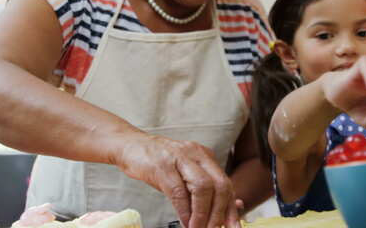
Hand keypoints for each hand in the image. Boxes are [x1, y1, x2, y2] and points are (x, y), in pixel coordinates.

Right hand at [114, 133, 239, 227]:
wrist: (130, 146)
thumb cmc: (158, 164)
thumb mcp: (184, 173)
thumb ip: (201, 189)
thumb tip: (223, 211)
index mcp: (205, 156)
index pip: (226, 183)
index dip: (231, 208)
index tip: (234, 226)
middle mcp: (197, 154)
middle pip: (219, 184)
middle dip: (219, 212)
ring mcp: (180, 158)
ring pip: (202, 187)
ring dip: (202, 213)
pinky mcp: (163, 166)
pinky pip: (178, 191)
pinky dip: (184, 211)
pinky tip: (185, 222)